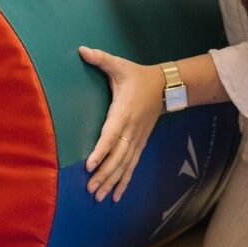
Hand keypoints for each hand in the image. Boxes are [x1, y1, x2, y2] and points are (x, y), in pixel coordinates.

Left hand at [79, 47, 163, 202]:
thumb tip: (81, 50)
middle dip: (104, 174)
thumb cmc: (138, 76)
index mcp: (123, 112)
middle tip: (90, 189)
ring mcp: (137, 139)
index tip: (90, 165)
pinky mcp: (140, 144)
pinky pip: (132, 165)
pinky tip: (116, 196)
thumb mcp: (120, 65)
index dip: (101, 150)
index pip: (111, 134)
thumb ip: (101, 59)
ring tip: (98, 197)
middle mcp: (131, 130)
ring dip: (112, 182)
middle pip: (118, 156)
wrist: (166, 86)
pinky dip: (124, 181)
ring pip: (125, 165)